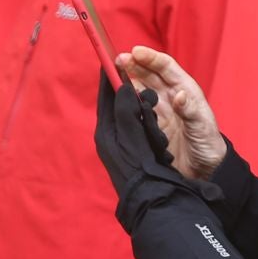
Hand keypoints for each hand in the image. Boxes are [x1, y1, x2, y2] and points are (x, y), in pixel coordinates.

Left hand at [94, 74, 170, 229]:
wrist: (151, 202)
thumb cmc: (142, 169)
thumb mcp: (132, 137)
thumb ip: (125, 110)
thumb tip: (121, 87)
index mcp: (106, 131)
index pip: (106, 95)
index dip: (110, 74)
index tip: (114, 56)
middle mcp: (109, 137)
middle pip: (114, 102)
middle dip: (124, 85)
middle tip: (134, 69)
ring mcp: (119, 146)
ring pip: (125, 113)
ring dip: (134, 100)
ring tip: (144, 88)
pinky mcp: (130, 152)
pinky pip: (134, 124)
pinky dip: (142, 114)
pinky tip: (152, 113)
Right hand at [117, 46, 224, 180]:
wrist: (204, 170)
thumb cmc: (208, 144)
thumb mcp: (202, 126)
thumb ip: (190, 110)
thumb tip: (178, 94)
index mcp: (185, 90)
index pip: (166, 67)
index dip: (150, 58)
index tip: (135, 51)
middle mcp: (170, 96)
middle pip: (149, 74)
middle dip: (133, 65)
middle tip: (117, 60)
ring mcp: (159, 110)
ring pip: (139, 89)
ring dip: (126, 80)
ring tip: (113, 74)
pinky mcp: (150, 125)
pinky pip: (135, 109)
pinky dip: (126, 101)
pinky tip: (116, 97)